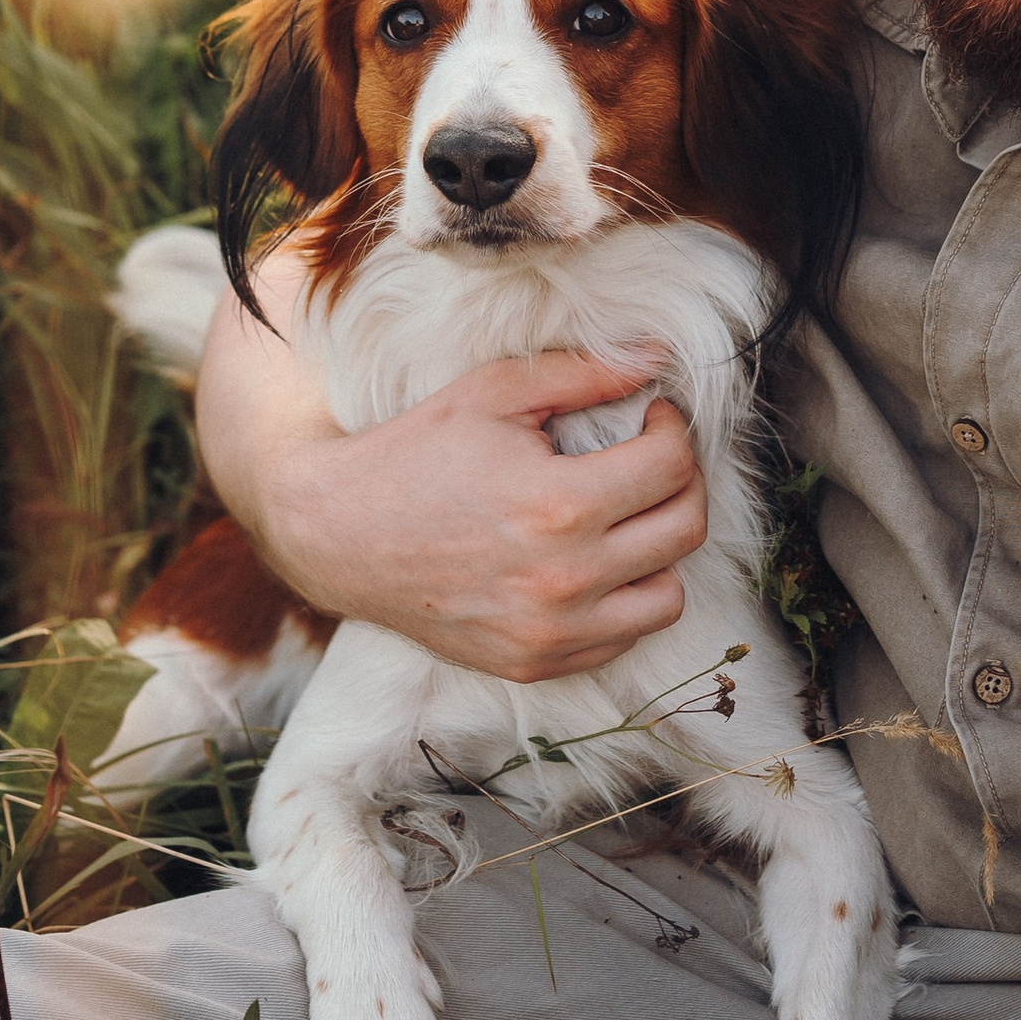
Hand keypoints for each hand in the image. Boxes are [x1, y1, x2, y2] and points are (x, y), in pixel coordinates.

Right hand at [197, 283, 708, 679]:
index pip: (672, 465)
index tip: (653, 417)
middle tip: (649, 460)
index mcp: (560, 504)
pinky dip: (622, 601)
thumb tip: (658, 356)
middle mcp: (565, 580)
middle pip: (685, 529)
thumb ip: (584, 373)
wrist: (336, 535)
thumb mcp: (493, 393)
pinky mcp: (534, 664)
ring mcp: (551, 632)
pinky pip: (622, 638)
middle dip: (681, 482)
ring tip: (624, 519)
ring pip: (668, 597)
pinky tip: (590, 562)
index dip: (673, 428)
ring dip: (659, 551)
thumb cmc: (414, 453)